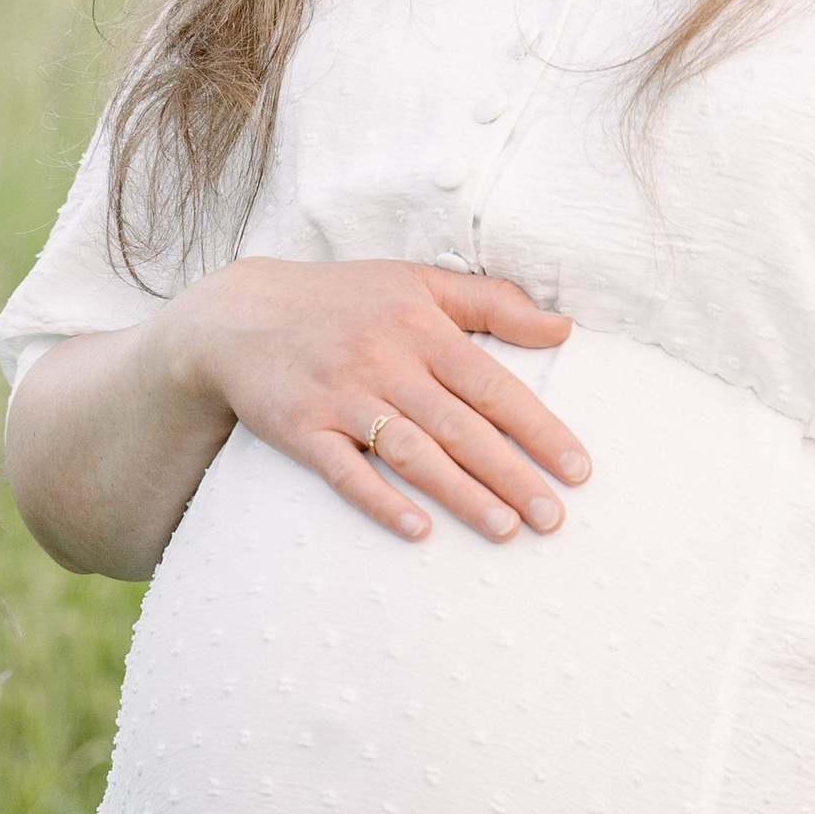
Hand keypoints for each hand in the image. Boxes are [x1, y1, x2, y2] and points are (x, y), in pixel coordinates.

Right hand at [158, 255, 590, 546]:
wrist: (236, 315)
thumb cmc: (343, 300)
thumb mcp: (417, 282)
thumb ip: (493, 302)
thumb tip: (564, 328)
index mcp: (421, 326)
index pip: (493, 385)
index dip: (539, 429)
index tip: (578, 469)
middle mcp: (385, 361)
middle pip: (460, 427)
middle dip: (511, 475)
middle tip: (554, 519)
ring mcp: (341, 397)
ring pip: (411, 453)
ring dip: (460, 495)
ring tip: (506, 530)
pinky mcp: (301, 429)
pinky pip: (344, 472)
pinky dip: (381, 502)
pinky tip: (419, 531)